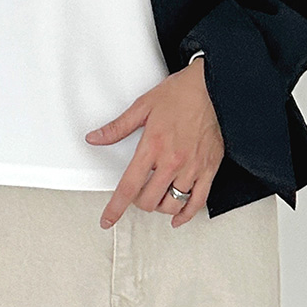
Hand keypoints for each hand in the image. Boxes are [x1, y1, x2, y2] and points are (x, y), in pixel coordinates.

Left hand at [85, 57, 224, 229]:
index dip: (115, 207)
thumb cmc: (180, 94)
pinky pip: (198, 202)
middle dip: (138, 202)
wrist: (211, 87)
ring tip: (156, 197)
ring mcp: (192, 168)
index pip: (129, 186)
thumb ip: (117, 127)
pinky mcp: (209, 169)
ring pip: (172, 204)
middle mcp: (172, 161)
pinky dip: (186, 214)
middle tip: (137, 193)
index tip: (107, 219)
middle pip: (149, 200)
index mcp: (153, 146)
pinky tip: (177, 216)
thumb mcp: (142, 106)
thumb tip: (95, 138)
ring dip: (160, 207)